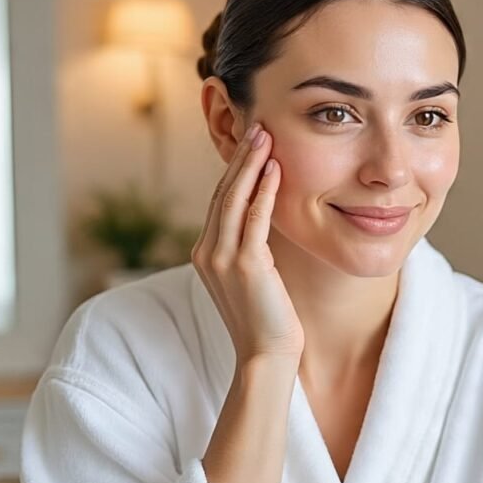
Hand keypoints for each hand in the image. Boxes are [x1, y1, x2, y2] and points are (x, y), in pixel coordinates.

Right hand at [192, 123, 303, 365]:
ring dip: (251, 164)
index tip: (251, 143)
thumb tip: (263, 223)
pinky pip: (254, 218)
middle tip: (257, 125)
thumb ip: (251, 250)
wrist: (266, 357)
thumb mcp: (253, 279)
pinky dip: (264, 190)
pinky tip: (276, 169)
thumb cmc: (268, 321)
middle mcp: (207, 252)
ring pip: (234, 199)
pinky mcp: (246, 266)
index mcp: (206, 254)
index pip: (219, 201)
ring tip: (265, 135)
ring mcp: (222, 259)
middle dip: (240, 157)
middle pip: (222, 193)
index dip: (234, 170)